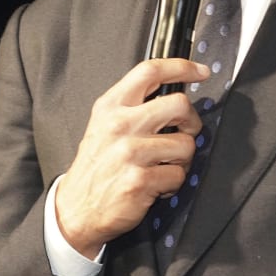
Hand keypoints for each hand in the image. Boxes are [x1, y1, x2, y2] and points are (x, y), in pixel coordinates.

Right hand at [56, 58, 208, 259]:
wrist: (75, 209)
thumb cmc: (96, 166)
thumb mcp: (103, 125)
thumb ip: (132, 106)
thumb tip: (173, 95)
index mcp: (110, 106)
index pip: (149, 72)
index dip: (181, 67)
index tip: (200, 71)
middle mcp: (119, 125)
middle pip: (179, 104)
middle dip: (191, 121)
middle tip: (184, 133)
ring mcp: (130, 153)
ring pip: (186, 144)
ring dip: (182, 160)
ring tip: (163, 166)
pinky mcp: (140, 180)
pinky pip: (178, 175)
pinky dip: (173, 184)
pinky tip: (157, 186)